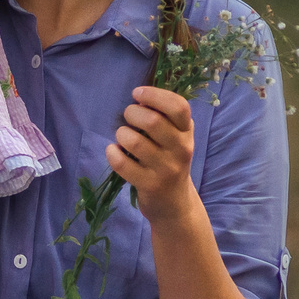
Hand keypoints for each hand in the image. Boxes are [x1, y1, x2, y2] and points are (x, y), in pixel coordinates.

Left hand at [105, 85, 196, 219]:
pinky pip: (122, 164)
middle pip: (153, 121)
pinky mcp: (149, 185)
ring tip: (122, 137)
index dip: (155, 95)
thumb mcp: (177, 138)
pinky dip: (112, 153)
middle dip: (132, 113)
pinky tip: (113, 151)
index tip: (137, 93)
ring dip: (121, 133)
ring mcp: (166, 169)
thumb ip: (165, 117)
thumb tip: (140, 98)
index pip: (179, 107)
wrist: (175, 204)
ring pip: (134, 142)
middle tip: (128, 117)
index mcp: (187, 133)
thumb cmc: (170, 162)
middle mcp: (180, 150)